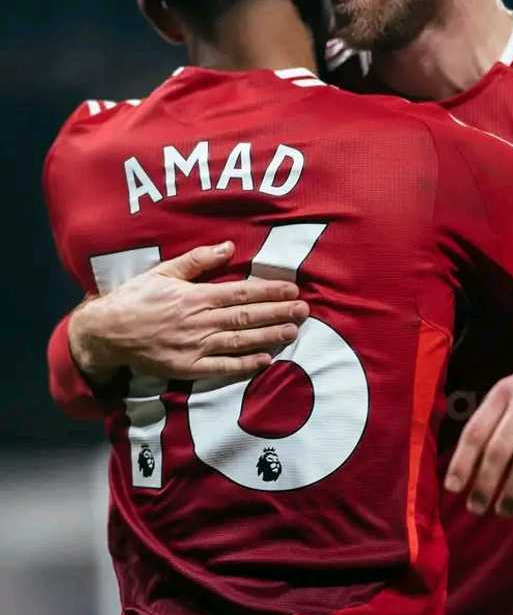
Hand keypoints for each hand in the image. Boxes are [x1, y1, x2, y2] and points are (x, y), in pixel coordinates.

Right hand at [69, 242, 308, 383]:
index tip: (292, 289)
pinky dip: (244, 364)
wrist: (107, 333)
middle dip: (278, 312)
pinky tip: (265, 360)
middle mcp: (199, 321)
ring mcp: (195, 347)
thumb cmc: (136, 298)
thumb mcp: (163, 272)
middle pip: (246, 316)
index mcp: (195, 296)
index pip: (241, 293)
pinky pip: (221, 367)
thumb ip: (197, 260)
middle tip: (304, 310)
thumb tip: (228, 246)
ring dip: (268, 336)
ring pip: (239, 341)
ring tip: (293, 332)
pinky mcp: (188, 368)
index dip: (269, 291)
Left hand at [444, 343, 512, 517]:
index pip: (476, 431)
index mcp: (502, 392)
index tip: (453, 488)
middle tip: (476, 508)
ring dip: (512, 491)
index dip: (462, 461)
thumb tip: (470, 466)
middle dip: (485, 484)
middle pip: (499, 450)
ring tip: (504, 511)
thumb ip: (494, 420)